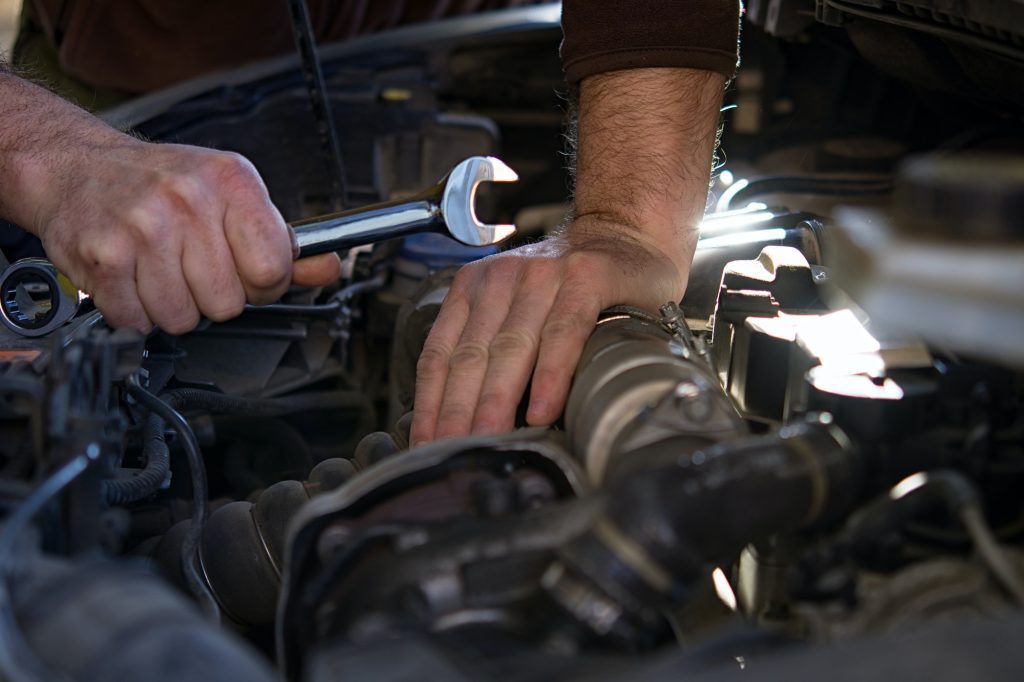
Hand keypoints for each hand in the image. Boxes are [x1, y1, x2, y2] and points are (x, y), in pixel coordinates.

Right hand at [32, 136, 339, 332]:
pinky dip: (135, 312)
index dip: (265, 284)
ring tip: (160, 271)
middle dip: (214, 297)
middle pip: (229, 303)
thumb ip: (284, 240)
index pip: (274, 268)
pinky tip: (132, 279)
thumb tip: (328, 267)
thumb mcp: (232, 195)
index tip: (248, 274)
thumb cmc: (160, 184)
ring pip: (183, 318)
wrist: (78, 168)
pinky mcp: (103, 255)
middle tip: (193, 268)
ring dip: (172, 307)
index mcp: (231, 180)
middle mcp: (187, 199)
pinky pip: (138, 321)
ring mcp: (142, 227)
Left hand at [409, 215, 690, 445]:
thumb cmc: (574, 288)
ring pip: (511, 347)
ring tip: (488, 440)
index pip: (440, 353)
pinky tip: (542, 410)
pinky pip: (563, 332)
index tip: (425, 445)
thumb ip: (497, 352)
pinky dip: (550, 374)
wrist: (628, 237)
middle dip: (457, 411)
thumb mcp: (520, 311)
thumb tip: (473, 426)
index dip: (430, 404)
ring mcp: (544, 275)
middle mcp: (503, 278)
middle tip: (451, 454)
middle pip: (471, 356)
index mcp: (475, 289)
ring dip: (496, 400)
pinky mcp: (586, 278)